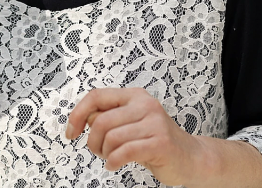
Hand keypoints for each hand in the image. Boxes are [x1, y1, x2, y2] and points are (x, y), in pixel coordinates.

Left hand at [66, 87, 210, 185]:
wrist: (191, 156)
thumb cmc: (156, 140)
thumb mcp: (130, 123)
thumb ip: (108, 117)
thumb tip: (83, 119)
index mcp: (134, 96)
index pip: (96, 96)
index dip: (78, 113)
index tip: (71, 130)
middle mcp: (145, 104)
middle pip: (101, 121)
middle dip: (93, 141)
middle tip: (99, 150)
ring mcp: (154, 122)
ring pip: (111, 138)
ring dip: (104, 153)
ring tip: (110, 157)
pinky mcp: (160, 142)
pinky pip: (124, 152)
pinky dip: (113, 161)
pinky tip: (115, 164)